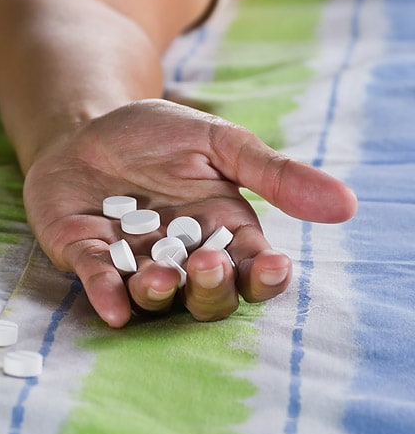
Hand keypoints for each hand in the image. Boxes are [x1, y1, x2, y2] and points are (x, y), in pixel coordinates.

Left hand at [22, 99, 357, 327]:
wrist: (87, 126)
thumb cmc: (156, 136)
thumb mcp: (217, 142)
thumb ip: (272, 173)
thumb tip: (346, 205)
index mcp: (219, 231)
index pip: (250, 266)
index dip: (262, 274)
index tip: (271, 264)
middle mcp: (179, 255)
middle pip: (205, 293)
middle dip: (211, 286)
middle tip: (208, 263)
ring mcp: (131, 260)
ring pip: (153, 295)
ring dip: (160, 293)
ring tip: (161, 276)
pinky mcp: (86, 255)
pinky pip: (99, 282)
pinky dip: (106, 295)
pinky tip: (113, 308)